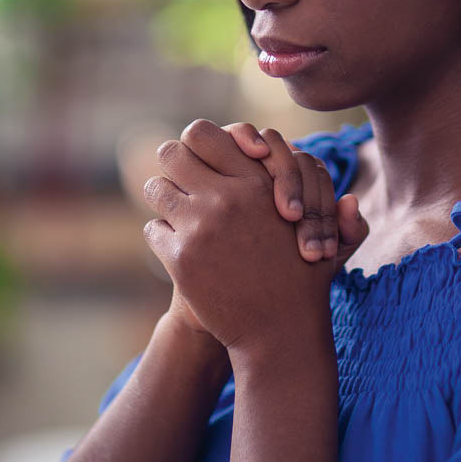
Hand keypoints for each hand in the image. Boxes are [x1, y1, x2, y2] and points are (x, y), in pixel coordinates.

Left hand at [142, 120, 362, 356]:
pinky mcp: (182, 258)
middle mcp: (227, 197)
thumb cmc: (300, 272)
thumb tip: (275, 145)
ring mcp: (201, 226)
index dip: (196, 144)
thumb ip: (288, 180)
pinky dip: (163, 238)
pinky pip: (153, 229)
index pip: (202, 133)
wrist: (280, 328)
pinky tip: (179, 248)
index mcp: (255, 180)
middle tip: (181, 182)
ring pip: (155, 188)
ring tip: (178, 215)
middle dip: (172, 165)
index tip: (202, 160)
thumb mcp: (307, 219)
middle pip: (170, 153)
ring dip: (164, 200)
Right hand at [221, 122, 367, 265]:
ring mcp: (249, 153)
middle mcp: (279, 159)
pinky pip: (233, 134)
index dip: (324, 214)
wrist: (227, 278)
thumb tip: (351, 202)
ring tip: (288, 214)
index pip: (320, 178)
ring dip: (282, 172)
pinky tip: (254, 158)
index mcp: (305, 177)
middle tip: (304, 242)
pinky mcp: (218, 151)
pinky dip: (246, 138)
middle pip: (299, 161)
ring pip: (271, 141)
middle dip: (306, 200)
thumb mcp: (316, 262)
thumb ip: (345, 234)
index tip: (321, 252)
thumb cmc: (272, 267)